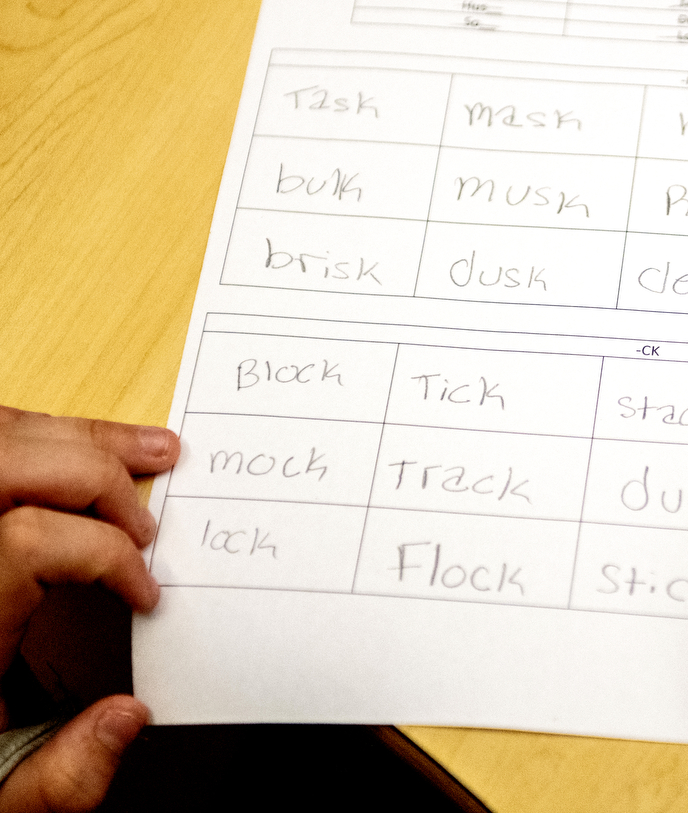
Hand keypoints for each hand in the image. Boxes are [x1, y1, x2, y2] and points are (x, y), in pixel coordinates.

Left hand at [0, 407, 178, 811]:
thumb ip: (59, 776)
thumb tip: (128, 718)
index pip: (30, 540)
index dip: (106, 554)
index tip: (145, 593)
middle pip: (11, 465)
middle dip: (97, 478)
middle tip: (148, 523)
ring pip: (1, 441)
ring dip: (74, 439)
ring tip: (145, 450)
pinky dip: (33, 434)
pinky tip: (73, 443)